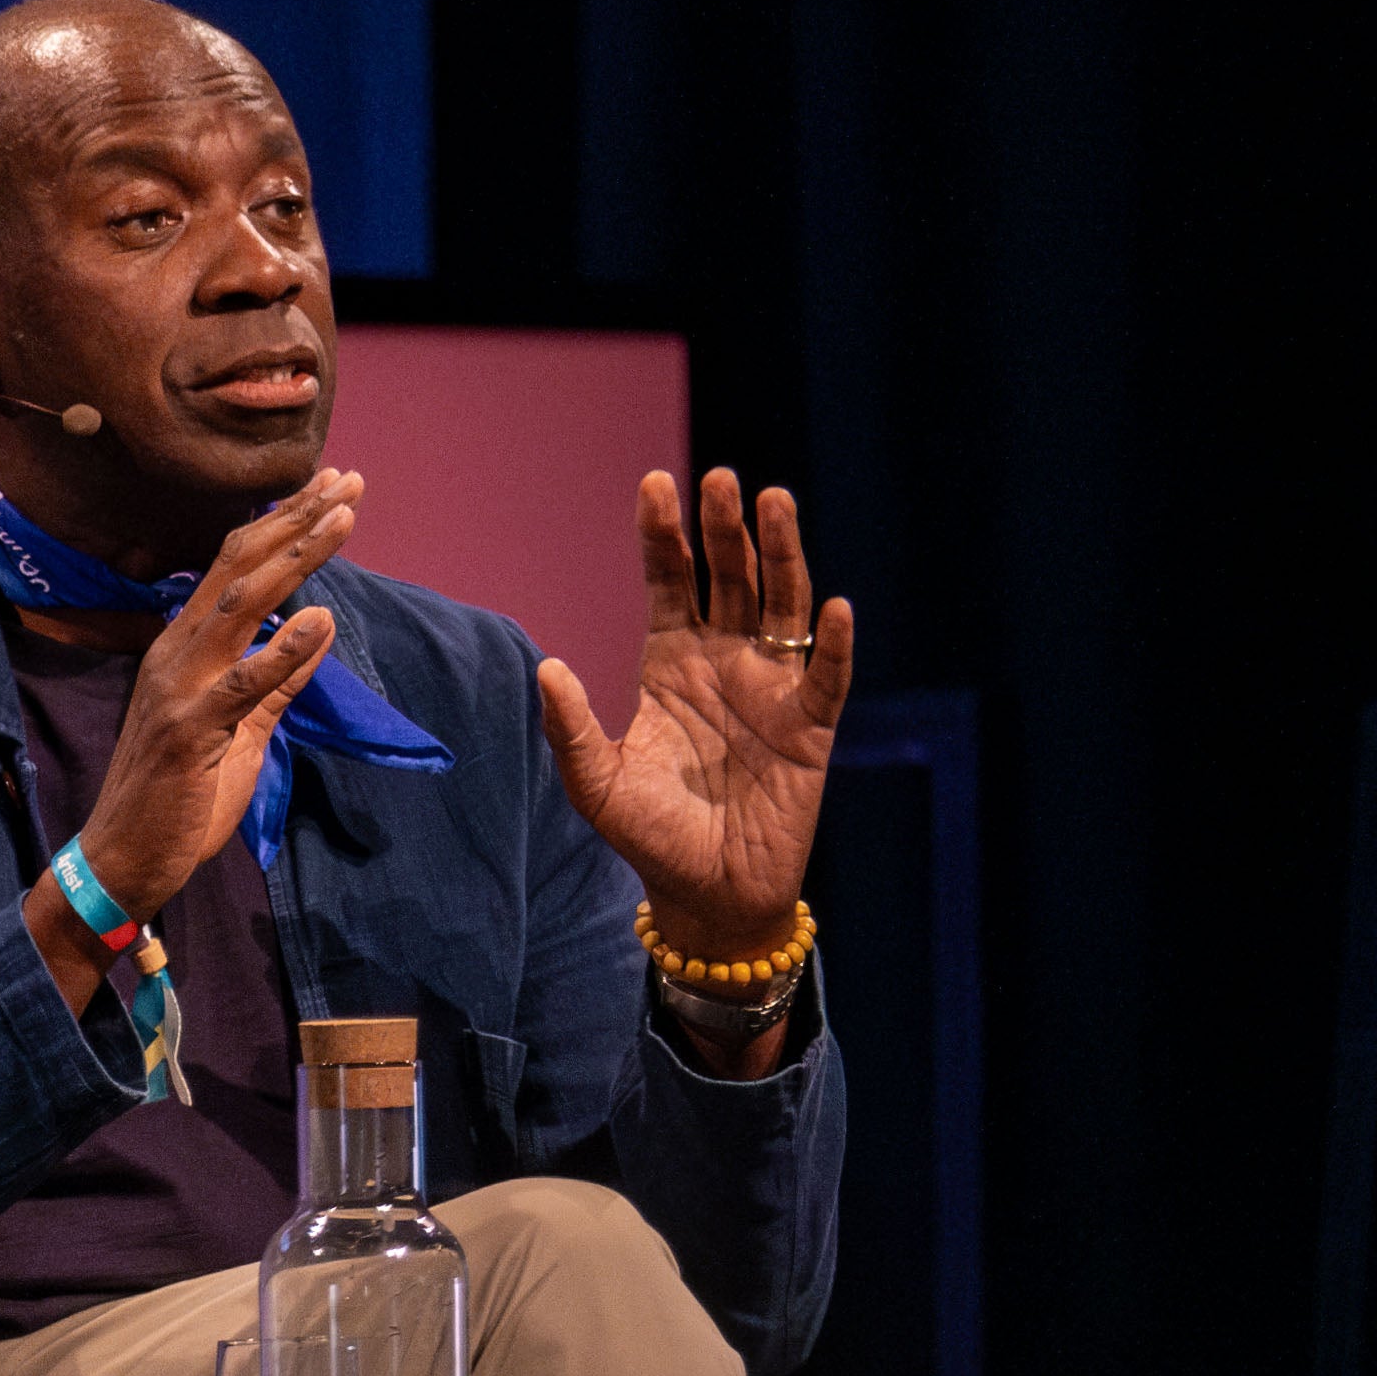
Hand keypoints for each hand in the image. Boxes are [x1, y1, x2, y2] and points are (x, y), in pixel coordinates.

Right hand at [76, 470, 360, 916]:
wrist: (124, 859)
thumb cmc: (181, 799)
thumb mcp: (243, 730)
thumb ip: (279, 682)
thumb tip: (319, 625)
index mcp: (185, 647)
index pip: (237, 569)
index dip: (285, 526)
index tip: (332, 491)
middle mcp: (176, 652)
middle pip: (241, 568)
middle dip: (297, 520)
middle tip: (346, 479)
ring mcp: (179, 687)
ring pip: (241, 604)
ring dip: (296, 557)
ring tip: (342, 518)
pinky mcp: (190, 730)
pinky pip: (240, 682)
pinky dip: (281, 649)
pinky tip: (318, 618)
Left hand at [531, 466, 848, 957]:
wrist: (707, 896)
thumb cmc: (649, 836)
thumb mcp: (596, 784)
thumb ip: (570, 728)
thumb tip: (546, 668)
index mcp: (670, 661)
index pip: (670, 579)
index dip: (664, 533)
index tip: (655, 483)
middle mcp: (724, 660)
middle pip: (729, 575)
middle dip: (724, 526)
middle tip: (719, 479)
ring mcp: (771, 689)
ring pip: (782, 604)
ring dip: (781, 554)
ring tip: (774, 503)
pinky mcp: (810, 728)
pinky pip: (825, 677)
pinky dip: (830, 645)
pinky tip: (831, 610)